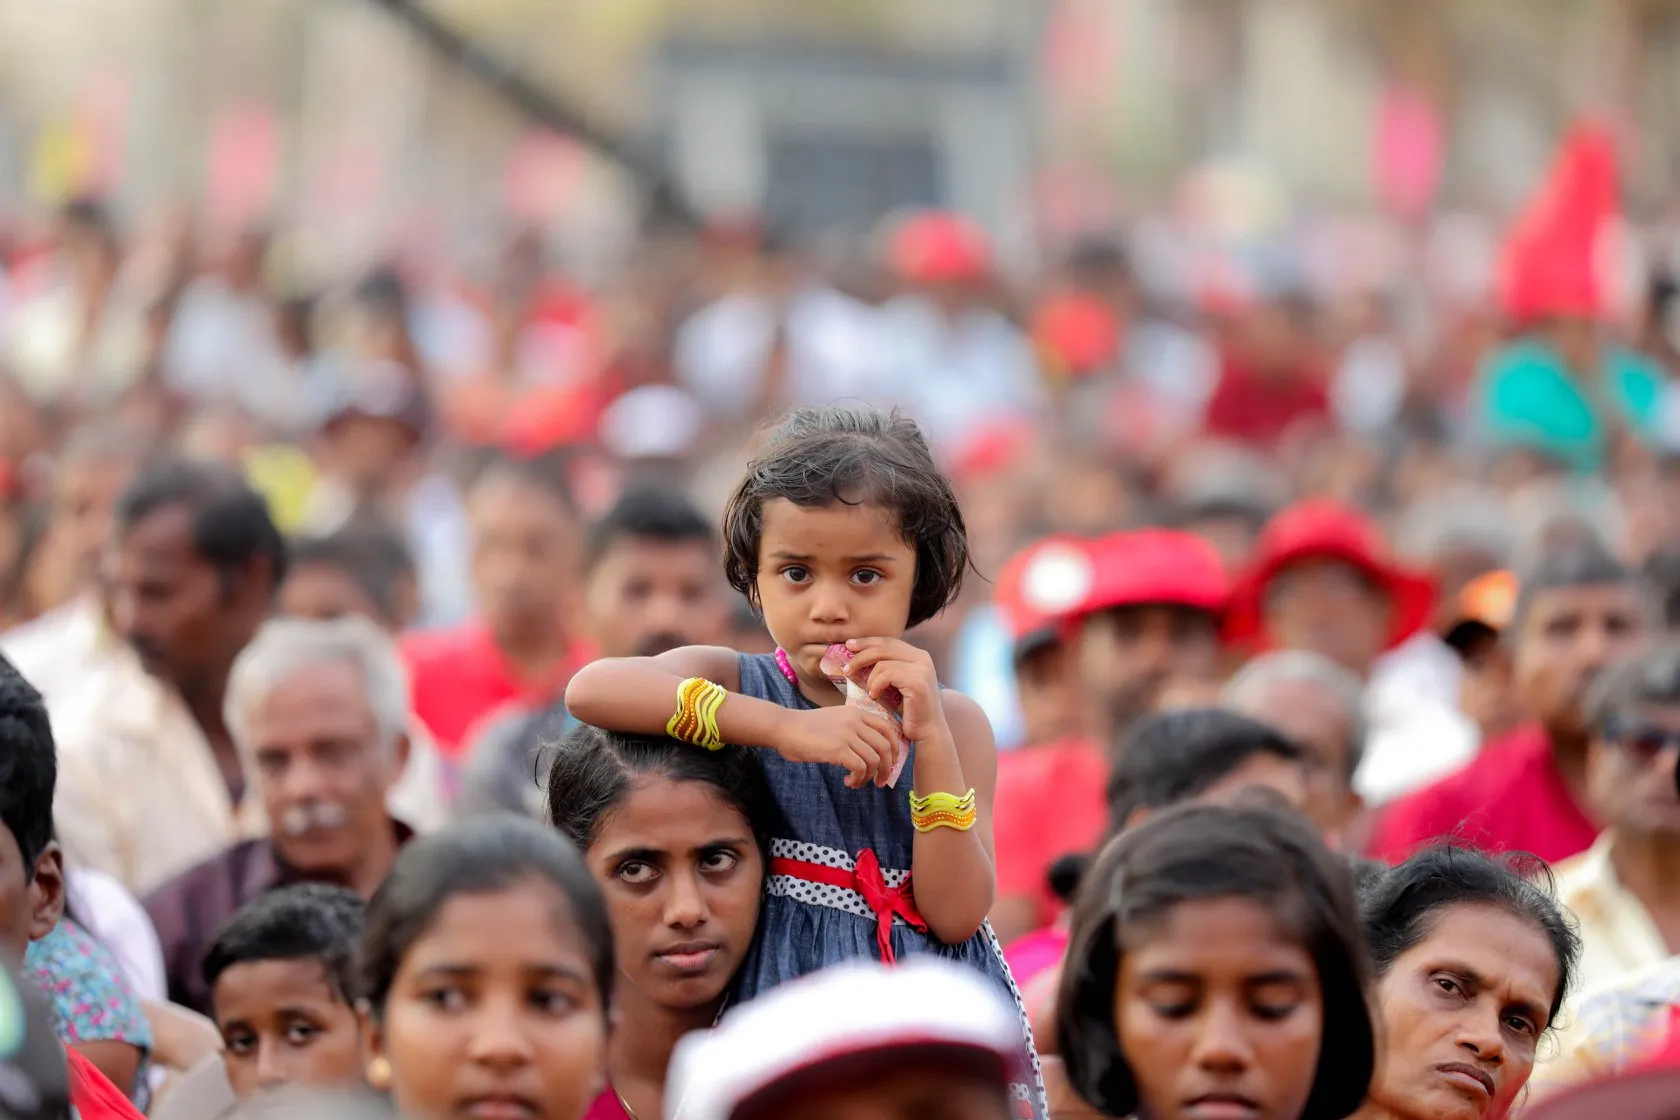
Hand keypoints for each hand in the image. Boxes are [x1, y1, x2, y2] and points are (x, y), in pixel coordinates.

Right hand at [777, 704, 904, 788]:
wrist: (784, 727)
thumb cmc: (806, 727)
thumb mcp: (835, 719)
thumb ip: (853, 728)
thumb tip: (871, 750)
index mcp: (856, 713)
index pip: (887, 728)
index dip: (894, 747)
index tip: (891, 762)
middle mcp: (855, 721)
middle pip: (885, 746)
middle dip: (887, 767)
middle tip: (880, 781)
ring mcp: (847, 734)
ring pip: (875, 759)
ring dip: (870, 777)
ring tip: (857, 782)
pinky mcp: (838, 749)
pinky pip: (860, 768)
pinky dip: (858, 779)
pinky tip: (848, 781)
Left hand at [841, 637, 948, 745]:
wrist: (927, 731)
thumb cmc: (909, 710)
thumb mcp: (895, 684)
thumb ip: (885, 668)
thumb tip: (856, 657)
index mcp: (918, 655)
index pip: (888, 641)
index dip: (867, 642)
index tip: (849, 645)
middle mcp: (922, 658)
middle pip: (883, 648)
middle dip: (861, 656)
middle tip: (846, 668)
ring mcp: (921, 668)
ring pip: (882, 663)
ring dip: (870, 678)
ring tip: (869, 691)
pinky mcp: (917, 681)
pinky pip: (887, 675)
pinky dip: (876, 685)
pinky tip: (875, 696)